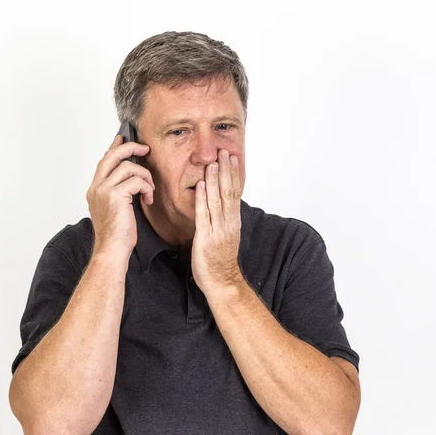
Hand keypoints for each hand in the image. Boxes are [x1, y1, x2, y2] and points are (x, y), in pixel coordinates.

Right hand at [86, 132, 154, 257]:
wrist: (112, 250)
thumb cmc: (117, 234)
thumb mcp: (116, 209)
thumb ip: (119, 192)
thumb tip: (132, 179)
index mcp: (95, 189)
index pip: (104, 161)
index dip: (115, 147)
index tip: (123, 138)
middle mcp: (96, 187)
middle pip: (113, 155)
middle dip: (131, 147)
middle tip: (146, 149)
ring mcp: (104, 190)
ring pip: (129, 167)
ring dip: (146, 177)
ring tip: (149, 191)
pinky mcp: (115, 196)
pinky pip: (137, 181)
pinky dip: (147, 188)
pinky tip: (148, 200)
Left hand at [191, 149, 243, 294]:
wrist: (222, 282)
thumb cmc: (221, 261)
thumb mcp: (226, 235)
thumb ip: (223, 219)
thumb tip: (220, 203)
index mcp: (234, 221)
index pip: (235, 192)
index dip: (233, 174)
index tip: (231, 157)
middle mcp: (228, 223)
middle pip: (228, 192)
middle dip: (226, 171)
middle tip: (224, 152)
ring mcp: (218, 230)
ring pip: (217, 200)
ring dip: (214, 180)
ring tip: (212, 163)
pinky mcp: (205, 238)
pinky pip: (204, 215)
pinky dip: (202, 199)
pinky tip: (200, 185)